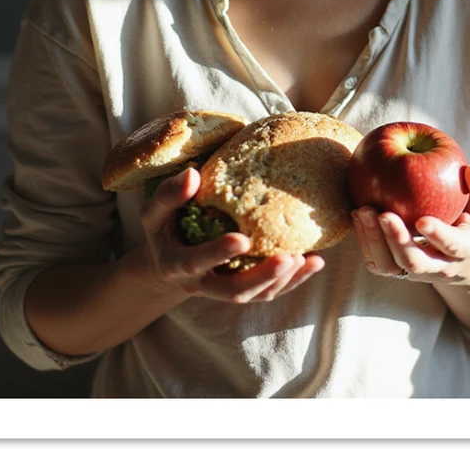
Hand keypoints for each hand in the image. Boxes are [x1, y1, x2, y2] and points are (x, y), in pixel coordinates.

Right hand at [139, 167, 324, 302]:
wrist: (166, 262)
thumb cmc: (163, 228)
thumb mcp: (154, 211)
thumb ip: (169, 194)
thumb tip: (192, 174)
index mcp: (176, 264)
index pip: (196, 262)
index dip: (218, 253)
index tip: (243, 238)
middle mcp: (201, 284)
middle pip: (233, 292)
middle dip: (262, 277)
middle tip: (288, 258)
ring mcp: (222, 291)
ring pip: (255, 295)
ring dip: (282, 280)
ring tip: (307, 259)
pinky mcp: (242, 290)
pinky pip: (268, 292)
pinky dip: (293, 280)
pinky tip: (315, 262)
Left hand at [351, 164, 469, 283]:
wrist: (456, 250)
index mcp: (463, 250)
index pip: (453, 246)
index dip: (439, 235)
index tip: (423, 220)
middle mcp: (437, 266)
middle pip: (414, 261)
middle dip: (397, 240)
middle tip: (383, 214)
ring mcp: (412, 270)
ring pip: (389, 265)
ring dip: (373, 240)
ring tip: (361, 210)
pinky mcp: (393, 267)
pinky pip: (376, 260)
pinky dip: (363, 240)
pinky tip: (355, 213)